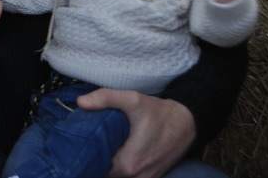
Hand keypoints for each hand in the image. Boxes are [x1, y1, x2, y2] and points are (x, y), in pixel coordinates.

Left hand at [78, 88, 193, 177]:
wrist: (187, 122)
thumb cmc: (158, 112)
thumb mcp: (132, 99)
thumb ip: (106, 98)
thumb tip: (81, 102)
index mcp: (129, 164)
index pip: (96, 167)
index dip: (87, 155)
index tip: (81, 142)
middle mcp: (136, 177)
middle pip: (105, 173)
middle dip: (95, 160)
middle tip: (87, 143)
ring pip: (116, 177)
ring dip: (107, 165)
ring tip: (100, 147)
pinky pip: (128, 177)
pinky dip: (119, 169)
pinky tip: (114, 153)